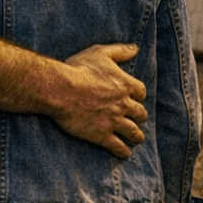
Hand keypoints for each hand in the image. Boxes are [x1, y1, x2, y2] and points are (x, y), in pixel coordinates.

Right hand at [51, 43, 147, 158]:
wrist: (61, 90)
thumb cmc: (79, 69)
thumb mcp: (100, 53)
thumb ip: (120, 51)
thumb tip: (136, 48)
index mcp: (125, 84)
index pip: (141, 92)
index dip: (138, 96)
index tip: (135, 98)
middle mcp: (123, 104)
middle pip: (140, 113)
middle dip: (139, 116)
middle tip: (138, 119)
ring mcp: (114, 121)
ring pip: (133, 132)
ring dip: (136, 136)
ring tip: (137, 139)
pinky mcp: (102, 135)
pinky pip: (118, 146)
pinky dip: (123, 151)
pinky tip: (125, 153)